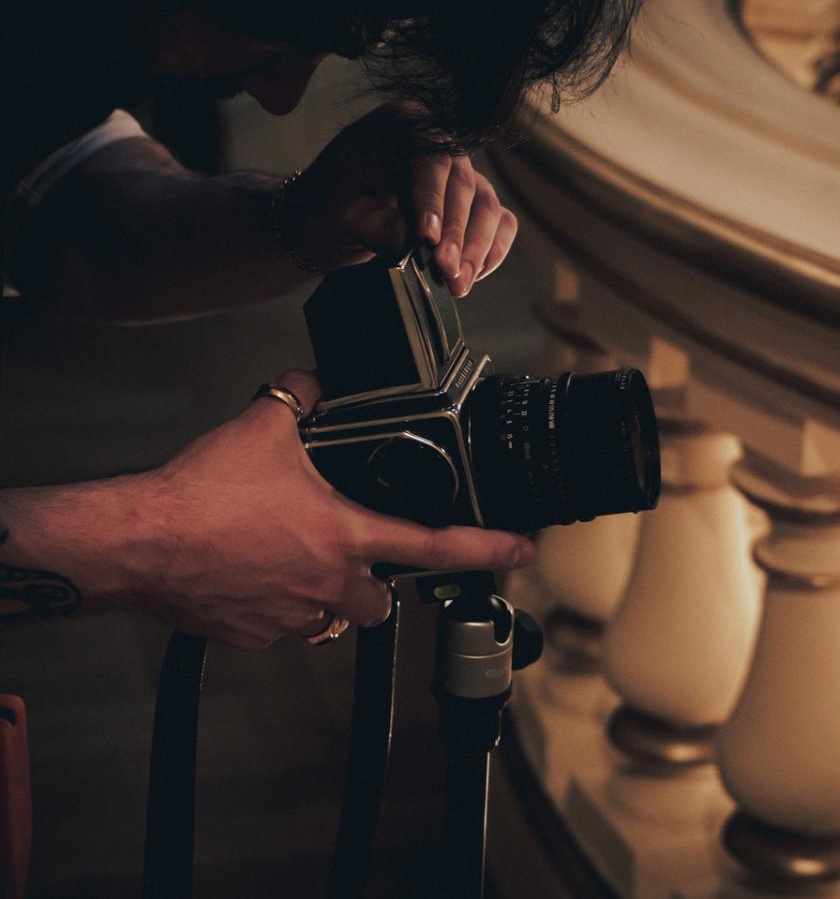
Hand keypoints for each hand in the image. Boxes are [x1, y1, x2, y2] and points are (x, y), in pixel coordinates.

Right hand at [132, 371, 533, 648]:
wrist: (139, 542)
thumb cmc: (200, 495)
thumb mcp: (262, 428)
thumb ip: (299, 397)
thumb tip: (313, 382)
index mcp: (344, 535)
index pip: (437, 545)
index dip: (488, 547)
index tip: (521, 550)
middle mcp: (327, 584)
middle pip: (382, 601)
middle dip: (376, 581)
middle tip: (354, 553)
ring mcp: (292, 617)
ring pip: (334, 618)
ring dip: (329, 596)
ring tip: (300, 562)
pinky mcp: (256, 636)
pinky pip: (287, 628)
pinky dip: (284, 607)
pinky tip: (257, 575)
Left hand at [282, 103, 517, 296]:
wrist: (329, 218)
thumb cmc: (329, 205)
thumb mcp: (343, 213)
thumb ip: (379, 226)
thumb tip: (414, 245)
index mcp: (402, 127)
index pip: (430, 159)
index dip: (433, 200)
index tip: (428, 238)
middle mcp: (439, 144)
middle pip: (464, 186)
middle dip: (457, 235)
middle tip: (447, 271)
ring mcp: (460, 174)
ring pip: (487, 207)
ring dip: (476, 250)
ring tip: (458, 284)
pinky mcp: (472, 204)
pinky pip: (499, 223)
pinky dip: (491, 251)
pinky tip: (473, 275)